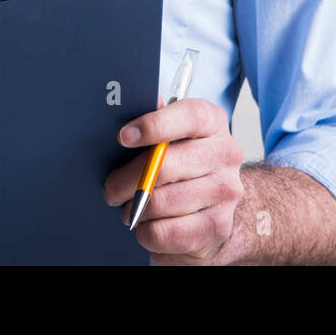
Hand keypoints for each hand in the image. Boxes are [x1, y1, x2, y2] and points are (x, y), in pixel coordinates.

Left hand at [102, 95, 243, 264]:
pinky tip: (146, 225)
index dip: (153, 125)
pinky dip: (147, 232)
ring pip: (160, 203)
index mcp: (212, 121)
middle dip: (126, 180)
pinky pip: (166, 233)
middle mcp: (225, 154)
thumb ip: (154, 116)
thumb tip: (126, 101)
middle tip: (110, 189)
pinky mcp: (218, 226)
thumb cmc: (185, 159)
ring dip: (134, 209)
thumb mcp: (174, 131)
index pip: (188, 117)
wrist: (219, 202)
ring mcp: (225, 192)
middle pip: (165, 166)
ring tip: (129, 208)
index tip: (123, 136)